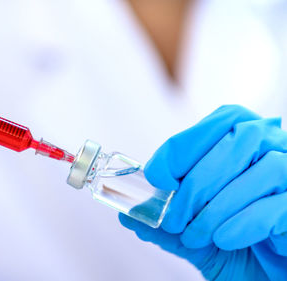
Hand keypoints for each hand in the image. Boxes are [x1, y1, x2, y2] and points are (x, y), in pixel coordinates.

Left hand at [119, 105, 286, 280]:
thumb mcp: (195, 235)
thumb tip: (127, 213)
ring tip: (195, 236)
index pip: (222, 120)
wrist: (273, 278)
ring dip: (216, 206)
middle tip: (173, 219)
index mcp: (250, 143)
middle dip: (195, 182)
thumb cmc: (240, 250)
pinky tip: (223, 239)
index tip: (157, 178)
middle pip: (240, 140)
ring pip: (263, 169)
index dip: (183, 147)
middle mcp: (280, 150)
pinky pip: (277, 206)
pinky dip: (243, 222)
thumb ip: (165, 222)